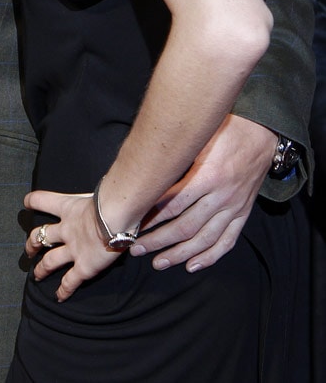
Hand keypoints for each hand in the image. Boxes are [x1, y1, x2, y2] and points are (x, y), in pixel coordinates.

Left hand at [24, 190, 121, 300]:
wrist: (115, 216)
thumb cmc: (112, 199)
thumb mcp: (100, 191)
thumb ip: (102, 197)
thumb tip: (112, 198)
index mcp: (69, 207)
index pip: (43, 200)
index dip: (33, 201)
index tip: (26, 202)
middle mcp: (67, 229)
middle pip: (41, 236)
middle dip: (32, 243)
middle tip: (29, 249)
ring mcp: (73, 250)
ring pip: (49, 261)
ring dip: (41, 269)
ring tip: (37, 275)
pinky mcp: (84, 267)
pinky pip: (70, 281)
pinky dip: (64, 290)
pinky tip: (59, 297)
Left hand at [128, 114, 275, 271]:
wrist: (261, 134)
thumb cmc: (225, 131)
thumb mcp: (199, 140)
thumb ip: (178, 160)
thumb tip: (148, 174)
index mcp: (208, 176)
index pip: (174, 205)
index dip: (152, 217)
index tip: (134, 225)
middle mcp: (221, 196)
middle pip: (185, 227)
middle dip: (158, 241)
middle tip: (137, 249)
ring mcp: (234, 208)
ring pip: (204, 239)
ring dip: (179, 254)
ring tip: (159, 262)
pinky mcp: (243, 213)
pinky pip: (227, 241)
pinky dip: (210, 257)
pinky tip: (192, 265)